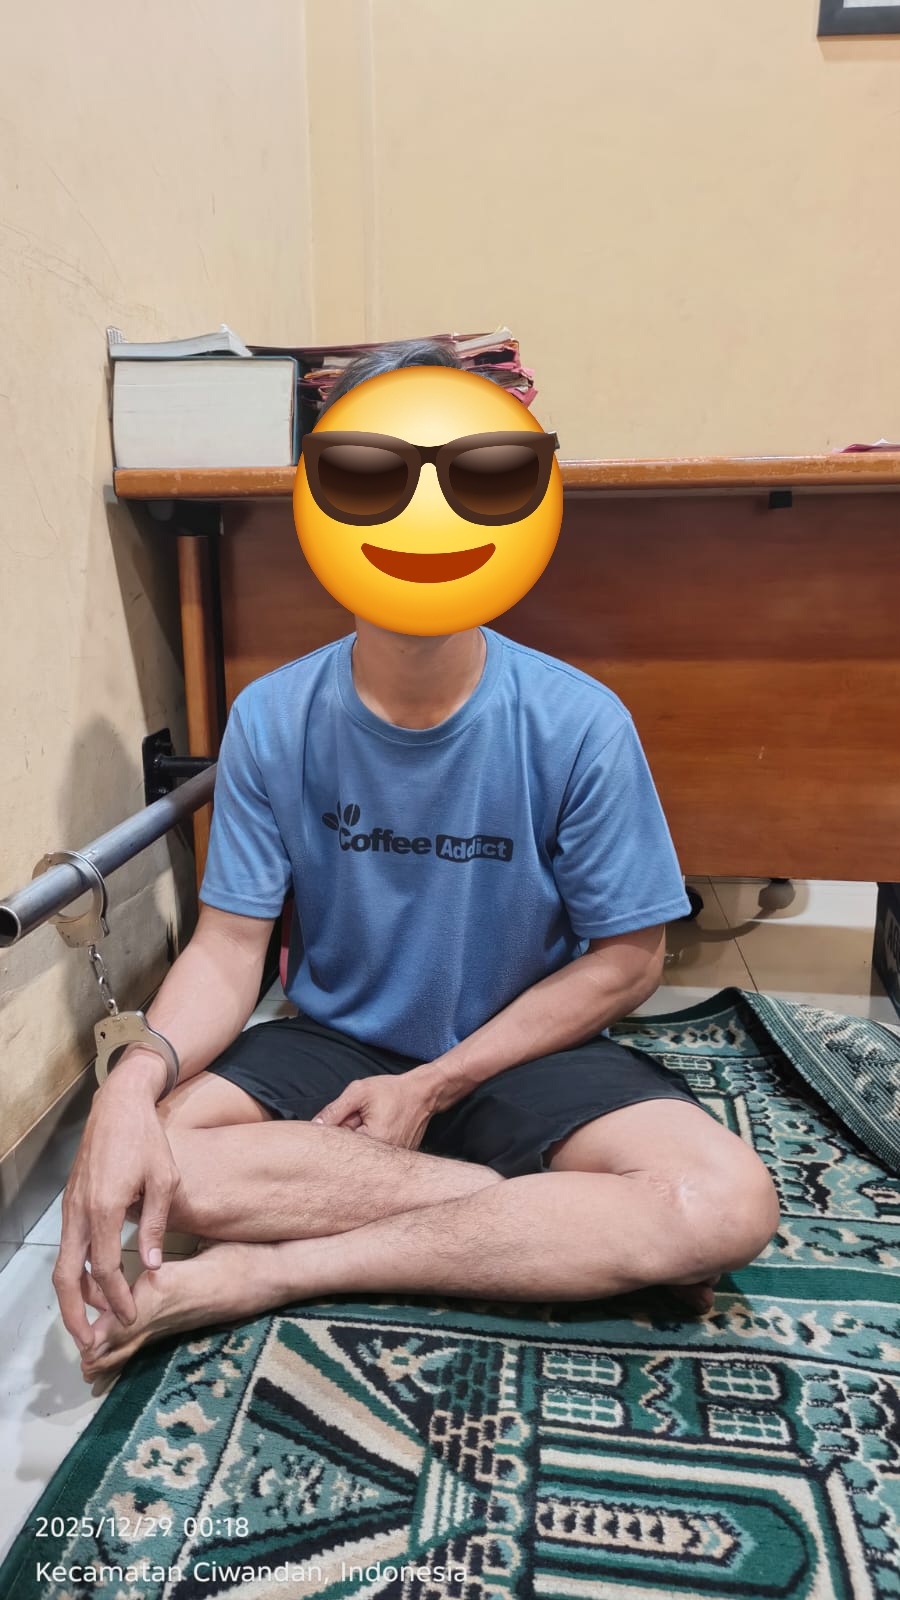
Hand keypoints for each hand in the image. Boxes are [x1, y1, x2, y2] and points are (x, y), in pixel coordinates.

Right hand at [52, 1055, 178, 1351]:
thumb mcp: (163, 1180)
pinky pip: (69, 1246)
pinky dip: (78, 1271)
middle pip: (66, 1276)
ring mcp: (70, 1207)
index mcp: (103, 1208)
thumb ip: (155, 1226)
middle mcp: (79, 1212)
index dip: (117, 1299)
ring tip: (101, 1317)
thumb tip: (152, 1269)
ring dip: (77, 1294)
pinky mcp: (71, 1202)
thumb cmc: (147, 1138)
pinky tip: (98, 1282)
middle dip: (75, 1314)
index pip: (104, 1269)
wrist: (118, 1104)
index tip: (131, 1319)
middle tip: (91, 1343)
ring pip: (63, 1263)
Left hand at [312, 1067, 442, 1149]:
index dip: (337, 1130)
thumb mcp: (359, 1092)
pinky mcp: (398, 1160)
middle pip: (351, 1152)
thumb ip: (334, 1110)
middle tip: (359, 1117)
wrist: (423, 1093)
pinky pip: (376, 1155)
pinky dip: (372, 1142)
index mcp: (374, 1141)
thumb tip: (315, 1126)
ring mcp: (393, 1161)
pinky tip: (380, 1127)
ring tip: (372, 1120)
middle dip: (348, 1135)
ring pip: (363, 1154)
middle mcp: (385, 1157)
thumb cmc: (392, 1090)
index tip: (344, 1118)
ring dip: (360, 1139)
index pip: (340, 1146)